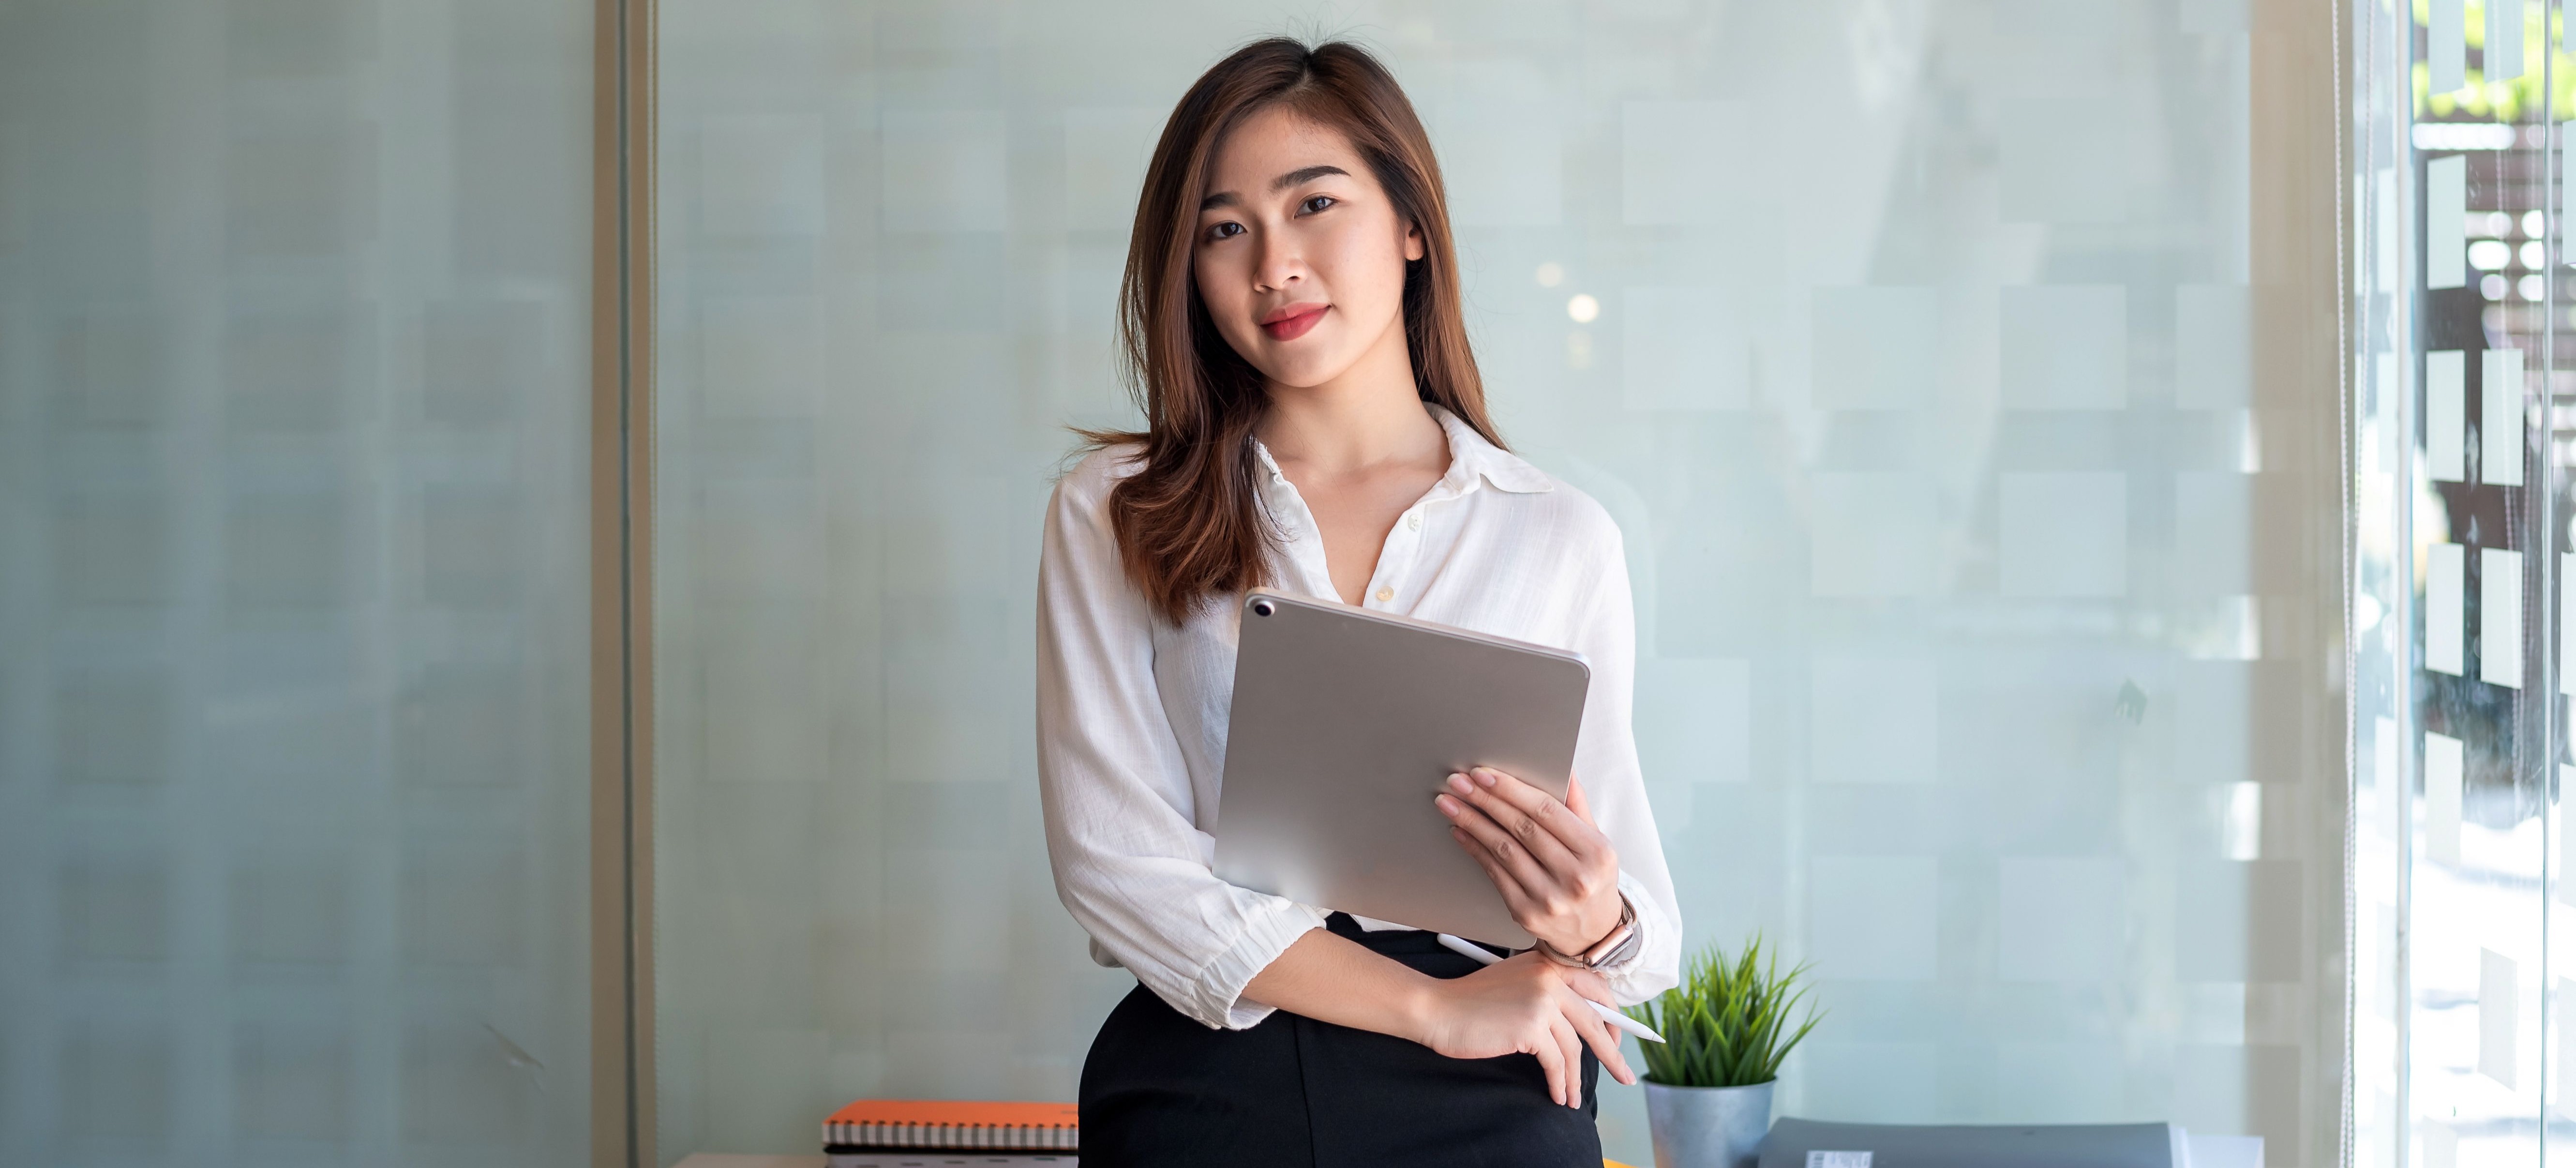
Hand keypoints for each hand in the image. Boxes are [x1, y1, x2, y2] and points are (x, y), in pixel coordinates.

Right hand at [1412, 950, 1636, 1106]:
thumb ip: (1550, 993)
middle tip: (1623, 1074)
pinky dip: (1560, 1082)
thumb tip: (1587, 1024)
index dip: (1612, 1018)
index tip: (1617, 1040)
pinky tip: (1559, 1094)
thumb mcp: (1518, 982)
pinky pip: (1556, 1062)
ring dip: (1577, 1078)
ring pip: (1575, 1047)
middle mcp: (1550, 977)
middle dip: (1612, 1053)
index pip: (1597, 988)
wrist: (1438, 1008)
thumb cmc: (1472, 1000)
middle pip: (1595, 1020)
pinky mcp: (1531, 1027)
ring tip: (1574, 1097)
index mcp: (1549, 963)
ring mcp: (1542, 1001)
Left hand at [1435, 768, 1623, 956]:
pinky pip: (1494, 873)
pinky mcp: (1525, 913)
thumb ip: (1577, 804)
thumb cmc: (1591, 877)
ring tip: (1450, 802)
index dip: (1511, 789)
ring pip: (1503, 850)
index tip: (1484, 773)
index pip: (1547, 811)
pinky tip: (1460, 831)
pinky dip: (1474, 849)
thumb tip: (1564, 767)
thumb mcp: (1596, 840)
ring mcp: (1548, 898)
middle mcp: (1574, 877)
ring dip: (1472, 822)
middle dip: (1486, 800)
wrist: (1591, 932)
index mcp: (1596, 852)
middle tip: (1458, 781)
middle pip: (1521, 828)